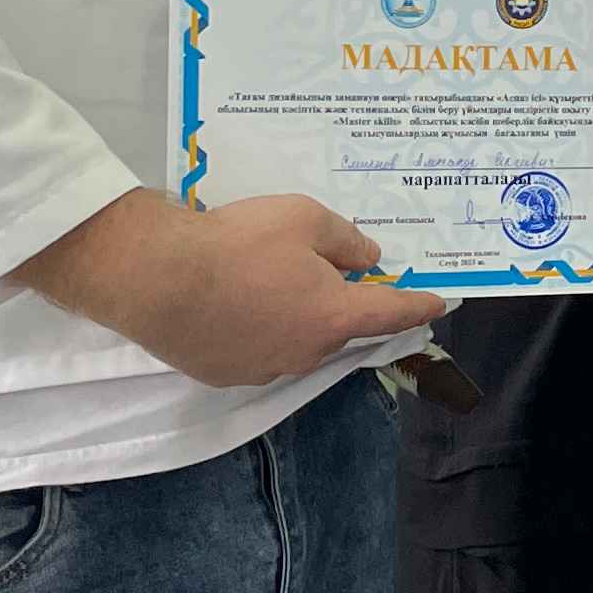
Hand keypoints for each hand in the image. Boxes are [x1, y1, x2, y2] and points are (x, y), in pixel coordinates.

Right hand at [19, 188, 435, 387]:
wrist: (155, 276)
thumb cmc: (237, 242)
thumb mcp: (303, 218)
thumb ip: (345, 241)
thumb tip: (367, 260)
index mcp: (334, 316)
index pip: (391, 314)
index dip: (417, 306)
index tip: (437, 304)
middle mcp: (307, 352)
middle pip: (339, 327)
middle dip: (341, 303)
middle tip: (331, 272)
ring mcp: (264, 368)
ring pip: (297, 340)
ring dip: (296, 317)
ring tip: (270, 281)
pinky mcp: (225, 373)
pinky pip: (257, 348)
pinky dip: (259, 328)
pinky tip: (236, 303)